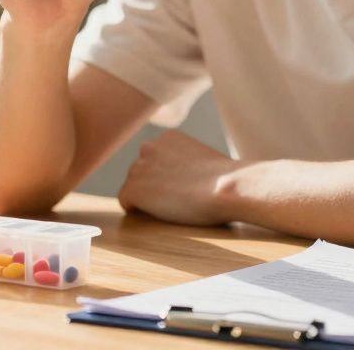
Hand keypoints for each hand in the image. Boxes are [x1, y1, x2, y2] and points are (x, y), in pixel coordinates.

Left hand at [117, 130, 238, 225]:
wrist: (228, 187)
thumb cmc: (226, 179)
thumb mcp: (203, 159)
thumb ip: (185, 162)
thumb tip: (182, 179)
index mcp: (167, 138)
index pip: (153, 159)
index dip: (164, 176)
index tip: (179, 187)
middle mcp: (148, 147)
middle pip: (140, 171)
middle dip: (152, 185)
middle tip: (175, 199)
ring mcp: (139, 167)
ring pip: (133, 187)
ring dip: (146, 198)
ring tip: (170, 207)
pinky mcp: (134, 189)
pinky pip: (126, 202)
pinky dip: (136, 210)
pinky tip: (155, 214)